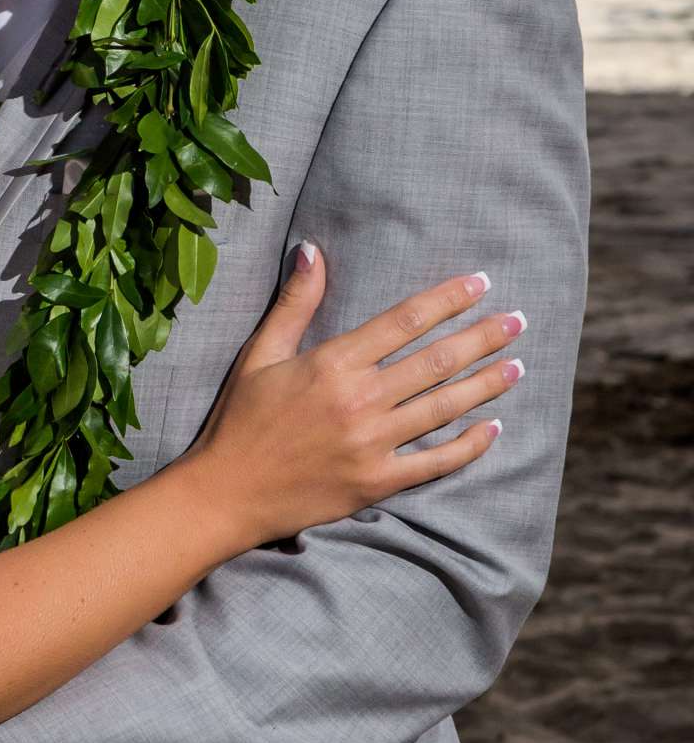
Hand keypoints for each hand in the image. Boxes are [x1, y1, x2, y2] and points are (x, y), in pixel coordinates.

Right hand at [188, 248, 527, 548]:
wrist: (225, 493)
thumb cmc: (239, 420)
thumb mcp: (260, 354)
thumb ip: (295, 303)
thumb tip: (312, 249)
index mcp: (333, 363)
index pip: (405, 321)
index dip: (448, 299)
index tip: (481, 283)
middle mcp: (360, 400)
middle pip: (437, 361)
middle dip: (484, 337)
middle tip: (518, 321)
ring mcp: (372, 444)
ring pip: (445, 407)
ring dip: (486, 385)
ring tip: (517, 367)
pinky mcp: (377, 482)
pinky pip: (435, 462)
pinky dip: (468, 446)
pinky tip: (492, 429)